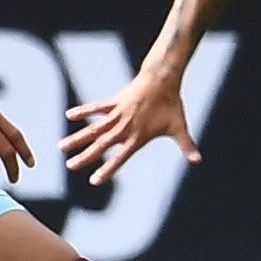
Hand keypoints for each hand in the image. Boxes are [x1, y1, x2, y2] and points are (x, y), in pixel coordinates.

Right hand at [64, 62, 196, 183]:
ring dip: (78, 137)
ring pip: (94, 128)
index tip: (94, 181)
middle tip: (69, 166)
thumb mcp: (179, 126)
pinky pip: (96, 108)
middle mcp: (125, 127)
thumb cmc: (171, 105)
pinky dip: (83, 111)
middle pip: (101, 145)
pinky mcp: (114, 102)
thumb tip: (199, 160)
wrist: (163, 79)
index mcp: (138, 137)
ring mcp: (118, 114)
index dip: (107, 170)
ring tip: (61, 147)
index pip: (120, 158)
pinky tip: (69, 116)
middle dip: (85, 157)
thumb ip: (187, 145)